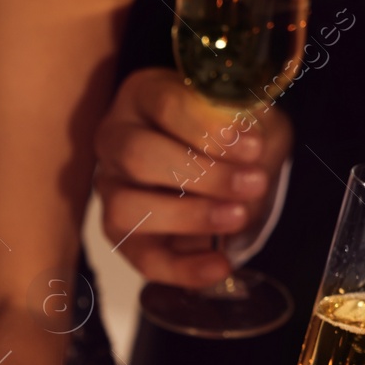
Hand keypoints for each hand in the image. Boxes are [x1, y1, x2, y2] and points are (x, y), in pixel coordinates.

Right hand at [94, 68, 291, 286]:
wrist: (231, 169)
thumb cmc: (234, 134)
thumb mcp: (250, 116)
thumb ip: (249, 124)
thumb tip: (247, 150)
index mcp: (143, 95)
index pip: (164, 105)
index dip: (209, 129)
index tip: (253, 148)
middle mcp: (115, 139)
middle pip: (137, 156)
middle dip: (202, 175)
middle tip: (252, 184)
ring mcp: (111, 189)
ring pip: (127, 207)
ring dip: (188, 216)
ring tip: (237, 217)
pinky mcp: (121, 235)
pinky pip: (142, 258)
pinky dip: (182, 268)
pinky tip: (220, 265)